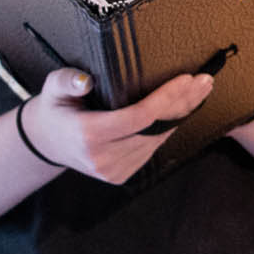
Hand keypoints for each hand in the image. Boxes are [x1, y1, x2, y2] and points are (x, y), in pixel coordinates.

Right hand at [21, 66, 214, 184]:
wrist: (47, 141)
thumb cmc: (55, 108)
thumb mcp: (53, 88)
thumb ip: (66, 81)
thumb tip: (85, 81)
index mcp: (87, 135)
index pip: (139, 117)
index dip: (166, 99)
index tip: (188, 78)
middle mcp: (101, 158)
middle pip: (154, 128)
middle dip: (183, 103)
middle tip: (205, 81)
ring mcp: (112, 171)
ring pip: (157, 140)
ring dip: (181, 115)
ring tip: (199, 91)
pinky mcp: (120, 175)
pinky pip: (152, 149)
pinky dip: (168, 128)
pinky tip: (182, 110)